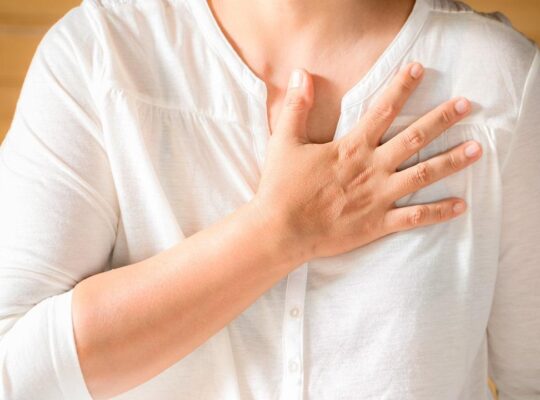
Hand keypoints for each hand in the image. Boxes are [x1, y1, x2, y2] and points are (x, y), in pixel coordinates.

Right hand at [252, 62, 481, 260]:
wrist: (282, 230)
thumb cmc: (282, 188)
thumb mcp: (284, 142)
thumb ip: (296, 107)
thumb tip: (300, 74)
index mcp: (351, 148)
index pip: (382, 110)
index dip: (401, 88)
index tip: (419, 69)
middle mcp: (372, 168)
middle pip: (414, 139)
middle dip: (441, 120)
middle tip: (466, 105)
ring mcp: (378, 197)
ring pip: (423, 175)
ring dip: (451, 161)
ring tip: (476, 149)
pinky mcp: (378, 223)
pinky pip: (415, 217)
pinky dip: (439, 212)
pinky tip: (461, 205)